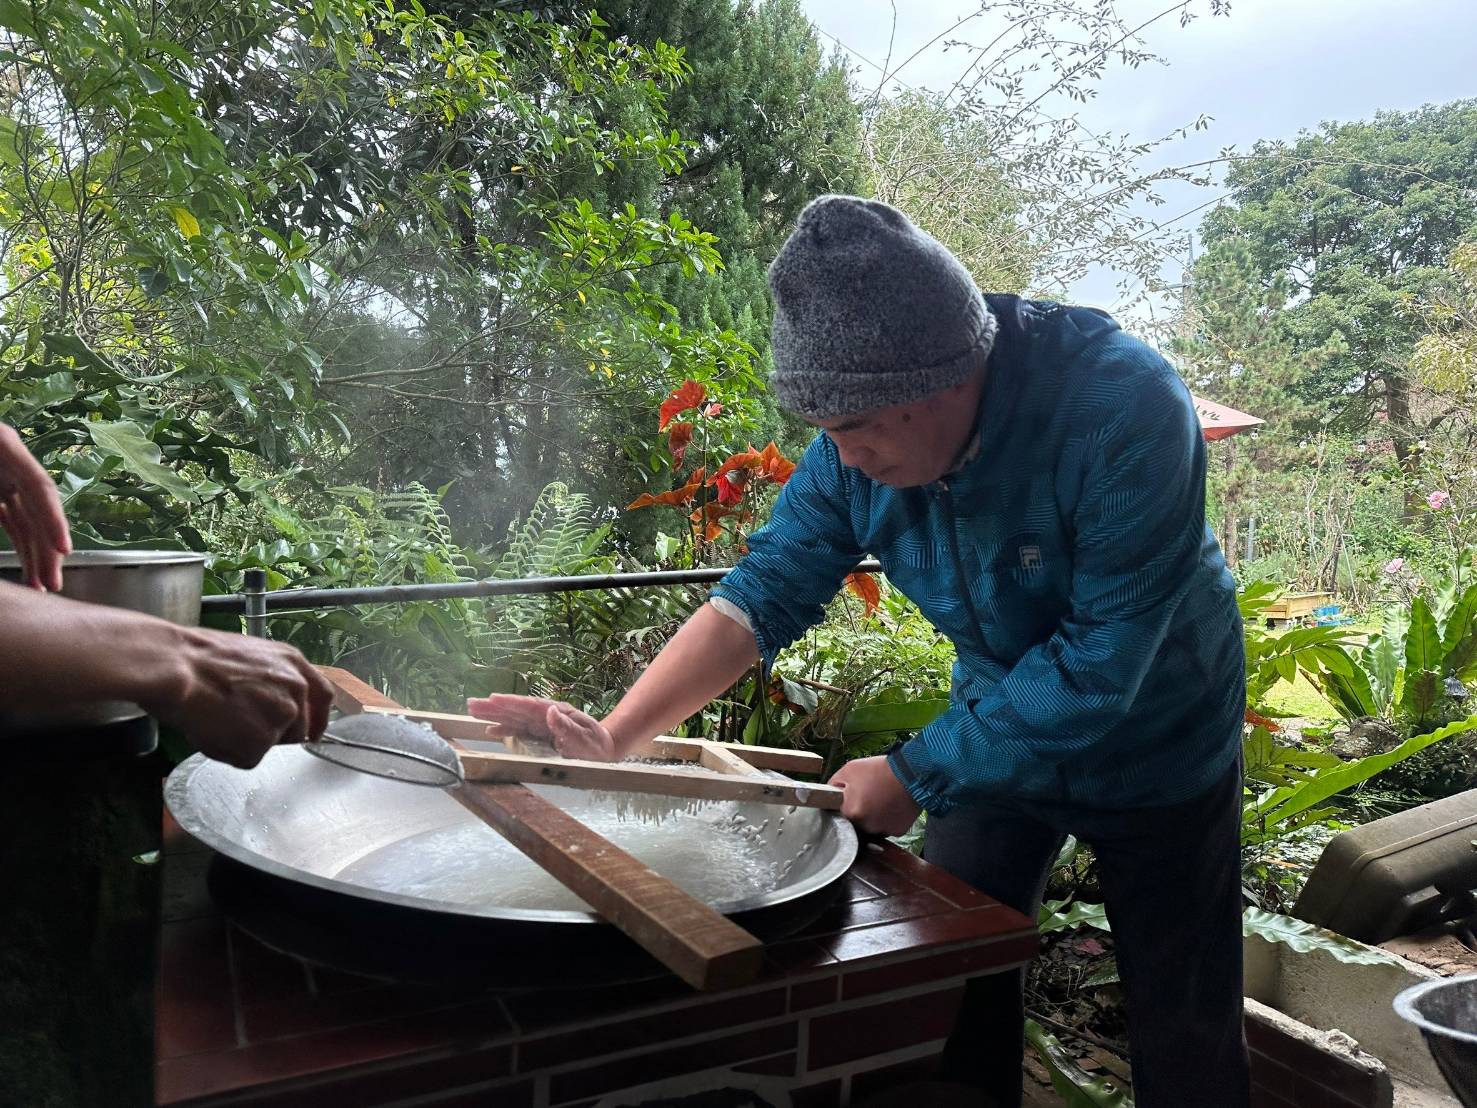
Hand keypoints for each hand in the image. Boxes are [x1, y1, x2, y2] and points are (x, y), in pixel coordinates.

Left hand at [0, 423, 70, 590]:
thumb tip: (0, 514)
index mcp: (4, 446)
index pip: (39, 487)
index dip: (54, 518)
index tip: (63, 550)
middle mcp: (11, 464)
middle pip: (37, 509)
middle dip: (46, 549)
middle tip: (52, 585)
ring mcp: (2, 478)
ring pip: (26, 520)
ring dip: (34, 555)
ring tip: (40, 587)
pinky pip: (11, 521)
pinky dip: (18, 545)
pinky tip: (26, 570)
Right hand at [147, 628, 333, 768]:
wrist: (180, 668)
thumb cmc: (200, 658)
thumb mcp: (251, 656)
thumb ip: (273, 679)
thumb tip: (272, 700)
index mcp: (294, 664)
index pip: (323, 696)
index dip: (319, 718)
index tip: (314, 732)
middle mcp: (295, 691)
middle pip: (297, 729)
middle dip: (272, 733)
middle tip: (238, 722)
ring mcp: (280, 718)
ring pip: (269, 744)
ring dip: (247, 741)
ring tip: (218, 719)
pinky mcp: (261, 743)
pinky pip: (246, 758)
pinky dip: (228, 752)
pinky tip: (211, 730)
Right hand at [466, 694, 616, 760]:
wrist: (605, 750)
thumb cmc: (597, 746)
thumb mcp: (587, 739)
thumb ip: (568, 727)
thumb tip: (550, 710)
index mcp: (558, 713)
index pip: (530, 706)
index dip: (511, 703)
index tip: (492, 698)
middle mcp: (547, 716)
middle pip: (517, 710)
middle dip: (494, 707)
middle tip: (471, 703)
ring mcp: (542, 725)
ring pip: (514, 718)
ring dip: (494, 715)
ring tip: (472, 711)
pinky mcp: (540, 735)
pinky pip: (518, 731)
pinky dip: (504, 730)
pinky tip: (490, 730)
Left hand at [828, 755, 921, 836]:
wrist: (911, 772)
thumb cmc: (880, 770)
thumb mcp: (849, 769)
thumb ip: (833, 784)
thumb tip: (828, 795)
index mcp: (852, 812)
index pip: (839, 814)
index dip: (844, 804)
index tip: (850, 797)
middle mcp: (866, 826)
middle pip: (855, 823)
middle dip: (858, 811)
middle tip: (867, 795)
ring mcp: (883, 830)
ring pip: (871, 827)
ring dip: (873, 816)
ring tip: (880, 798)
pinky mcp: (897, 831)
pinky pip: (887, 827)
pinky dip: (887, 819)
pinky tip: (891, 805)